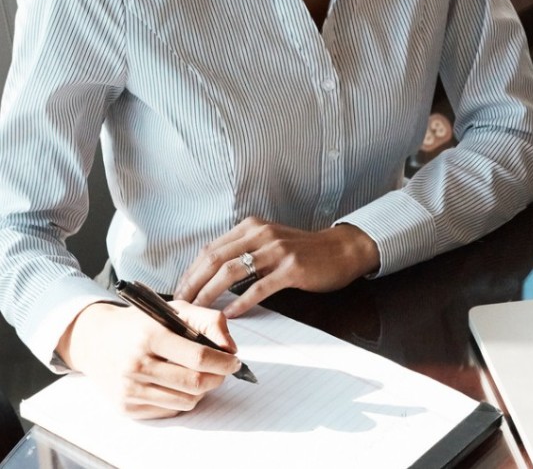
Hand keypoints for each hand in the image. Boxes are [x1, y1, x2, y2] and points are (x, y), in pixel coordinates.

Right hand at [56, 301, 240, 418]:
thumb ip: (210, 322)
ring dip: (202, 391)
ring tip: (198, 375)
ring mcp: (129, 389)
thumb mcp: (176, 310)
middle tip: (222, 370)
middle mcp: (136, 365)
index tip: (234, 361)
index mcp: (150, 336)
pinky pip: (170, 411)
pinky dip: (181, 399)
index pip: (199, 358)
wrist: (95, 340)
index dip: (224, 362)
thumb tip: (230, 349)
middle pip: (195, 384)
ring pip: (186, 402)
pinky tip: (175, 384)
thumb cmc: (141, 324)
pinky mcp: (126, 407)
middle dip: (218, 378)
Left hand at [174, 219, 379, 317]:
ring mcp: (277, 250)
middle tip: (180, 304)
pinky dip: (241, 302)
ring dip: (210, 294)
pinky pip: (259, 288)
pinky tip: (231, 314)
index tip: (180, 290)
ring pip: (232, 272)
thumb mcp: (270, 242)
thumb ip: (244, 251)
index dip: (191, 271)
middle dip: (193, 284)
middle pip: (215, 259)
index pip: (210, 249)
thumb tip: (211, 271)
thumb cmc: (305, 251)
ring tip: (198, 311)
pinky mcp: (292, 269)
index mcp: (252, 227)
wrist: (342, 250)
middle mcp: (261, 234)